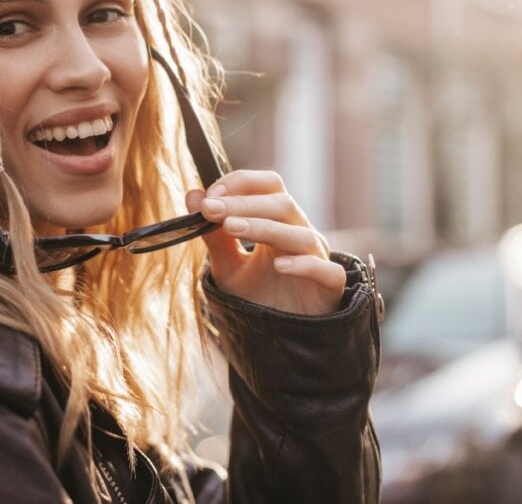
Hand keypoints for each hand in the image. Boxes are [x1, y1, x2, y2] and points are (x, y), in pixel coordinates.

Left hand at [185, 170, 345, 315]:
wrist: (281, 338)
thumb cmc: (258, 295)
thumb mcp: (228, 266)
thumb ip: (213, 234)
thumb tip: (192, 196)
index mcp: (278, 220)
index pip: (268, 185)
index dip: (241, 183)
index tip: (209, 196)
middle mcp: (300, 231)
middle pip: (281, 203)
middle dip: (243, 203)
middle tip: (210, 209)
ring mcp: (317, 257)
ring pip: (299, 234)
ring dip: (263, 227)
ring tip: (231, 228)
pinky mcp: (329, 285)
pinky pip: (324, 269)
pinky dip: (303, 264)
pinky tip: (279, 265)